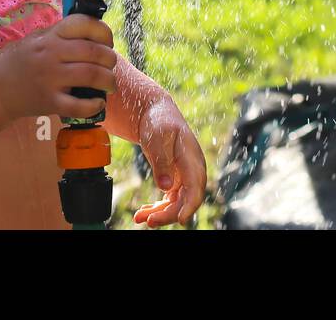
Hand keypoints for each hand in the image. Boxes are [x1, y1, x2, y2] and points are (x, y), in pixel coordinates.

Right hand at [0, 15, 115, 120]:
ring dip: (109, 80)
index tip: (108, 41)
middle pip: (93, 51)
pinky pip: (79, 105)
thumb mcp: (37, 39)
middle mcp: (51, 54)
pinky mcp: (49, 102)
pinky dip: (94, 105)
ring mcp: (50, 79)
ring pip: (91, 75)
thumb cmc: (21, 61)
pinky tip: (98, 102)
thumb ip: (62, 34)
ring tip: (110, 83)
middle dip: (110, 58)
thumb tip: (95, 32)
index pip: (84, 24)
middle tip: (111, 64)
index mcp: (50, 36)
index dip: (103, 31)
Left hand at [133, 98, 206, 227]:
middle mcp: (192, 171)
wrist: (156, 114)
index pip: (196, 188)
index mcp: (192, 159)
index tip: (180, 219)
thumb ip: (162, 161)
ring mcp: (184, 177)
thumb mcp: (157, 137)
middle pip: (186, 201)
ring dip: (160, 214)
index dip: (190, 205)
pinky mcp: (176, 180)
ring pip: (177, 204)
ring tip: (139, 218)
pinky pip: (170, 200)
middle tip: (148, 221)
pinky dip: (158, 208)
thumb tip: (165, 187)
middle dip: (168, 215)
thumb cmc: (159, 122)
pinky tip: (143, 212)